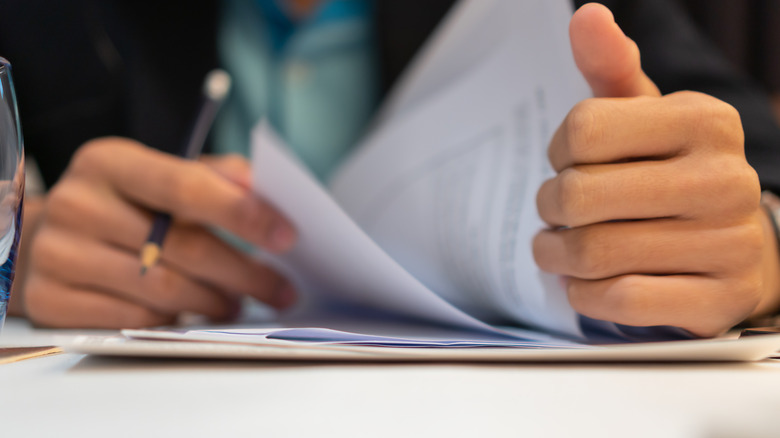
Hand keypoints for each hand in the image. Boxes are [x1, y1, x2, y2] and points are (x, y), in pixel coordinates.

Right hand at [19, 137, 296, 327]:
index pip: (187, 186)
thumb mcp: (159, 174)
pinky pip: (134, 320)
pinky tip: (192, 316)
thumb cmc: (124, 204)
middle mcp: (77, 203)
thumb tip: (262, 186)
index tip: (287, 237)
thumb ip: (213, 176)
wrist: (48, 234)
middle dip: (245, 273)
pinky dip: (174, 322)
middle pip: (183, 247)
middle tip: (281, 290)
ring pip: (164, 290)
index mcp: (109, 162)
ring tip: (237, 303)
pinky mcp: (50, 299)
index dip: (243, 214)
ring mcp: (57, 253)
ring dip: (214, 302)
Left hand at [533, 3, 779, 336]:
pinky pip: (620, 301)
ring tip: (558, 249)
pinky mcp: (717, 300)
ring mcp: (728, 244)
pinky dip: (585, 294)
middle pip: (579, 196)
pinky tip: (586, 282)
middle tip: (554, 213)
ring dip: (557, 255)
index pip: (583, 129)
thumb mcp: (645, 117)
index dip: (559, 152)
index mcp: (704, 121)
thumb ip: (611, 68)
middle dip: (549, 209)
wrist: (737, 246)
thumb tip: (587, 16)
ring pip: (593, 254)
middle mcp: (725, 179)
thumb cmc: (671, 173)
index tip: (570, 161)